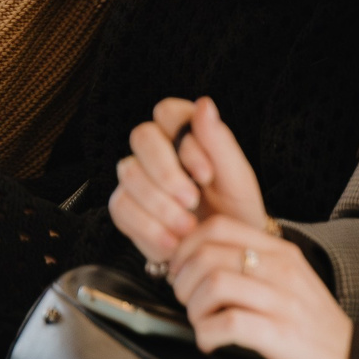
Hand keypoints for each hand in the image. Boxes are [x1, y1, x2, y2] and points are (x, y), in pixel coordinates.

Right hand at [110, 94, 266, 264]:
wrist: (223, 254)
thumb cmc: (234, 211)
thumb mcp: (236, 179)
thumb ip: (219, 142)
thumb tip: (204, 104)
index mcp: (185, 133)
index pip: (168, 113)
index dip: (184, 143)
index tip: (206, 175)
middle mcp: (156, 150)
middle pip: (141, 137)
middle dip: (166, 173)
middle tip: (191, 201)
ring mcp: (137, 178)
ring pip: (129, 174)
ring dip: (160, 205)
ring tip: (187, 227)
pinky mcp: (125, 207)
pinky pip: (121, 208)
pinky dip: (148, 228)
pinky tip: (172, 241)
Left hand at [167, 214, 352, 358]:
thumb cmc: (311, 324)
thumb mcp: (288, 280)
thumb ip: (252, 264)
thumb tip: (197, 261)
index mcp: (280, 251)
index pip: (219, 227)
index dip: (186, 247)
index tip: (179, 270)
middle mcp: (281, 270)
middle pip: (208, 255)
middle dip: (184, 282)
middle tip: (187, 302)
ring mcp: (282, 301)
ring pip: (214, 285)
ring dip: (194, 308)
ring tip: (201, 323)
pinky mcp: (281, 335)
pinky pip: (228, 323)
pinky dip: (207, 334)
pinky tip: (210, 342)